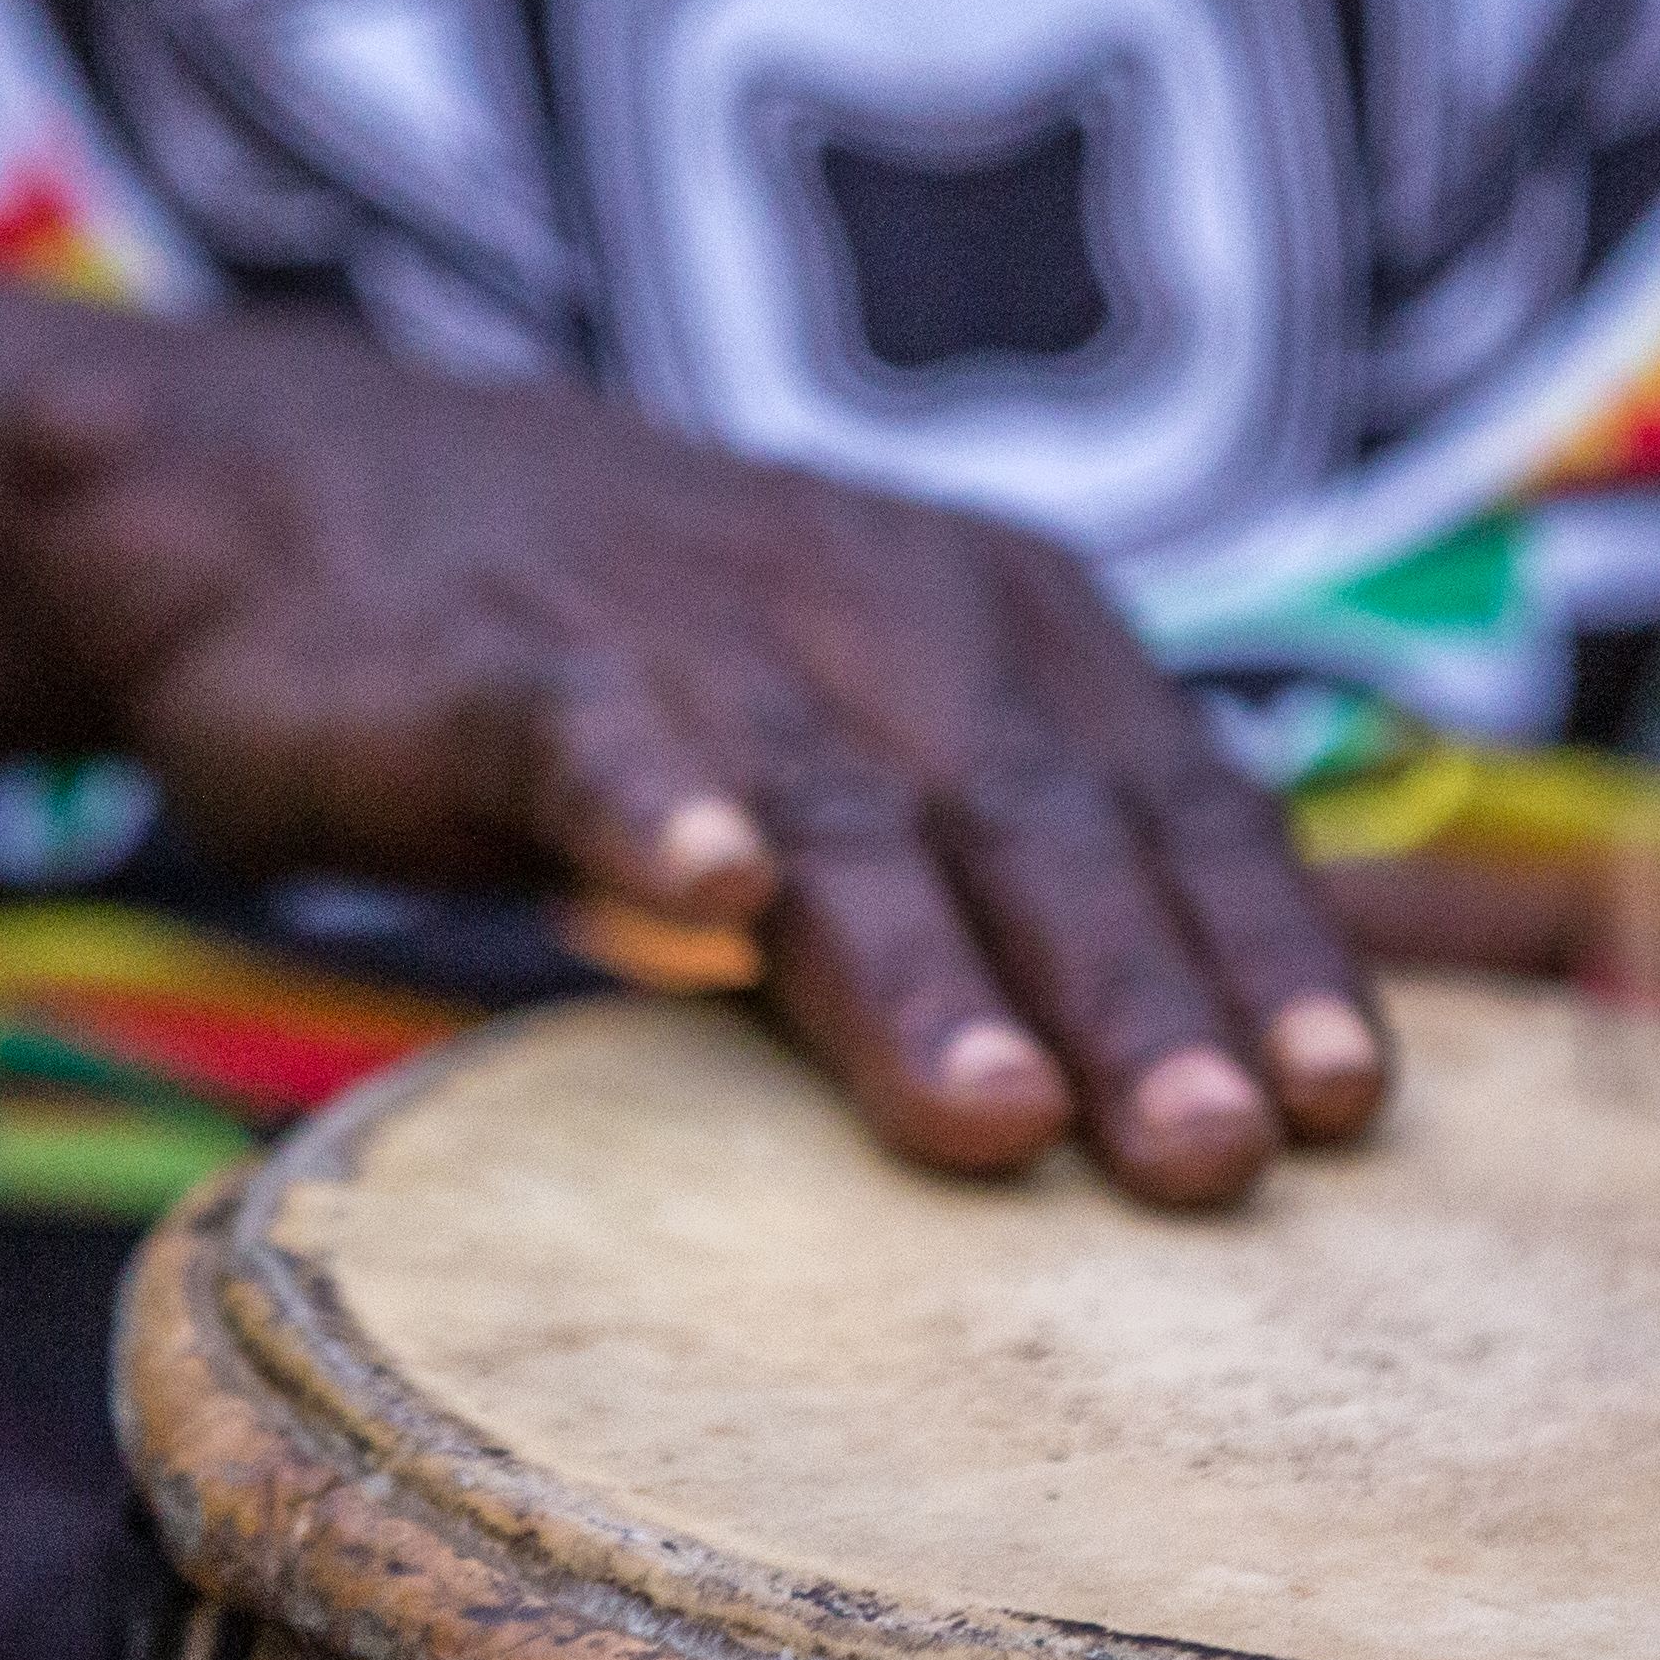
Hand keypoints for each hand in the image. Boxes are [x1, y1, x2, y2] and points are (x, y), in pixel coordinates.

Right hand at [6, 319, 1386, 1205]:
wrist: (309, 496)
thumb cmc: (659, 674)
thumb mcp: (876, 742)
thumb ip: (1023, 891)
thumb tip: (1229, 1105)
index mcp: (1009, 631)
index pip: (1178, 802)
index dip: (1266, 948)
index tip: (1350, 1108)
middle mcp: (885, 612)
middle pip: (1042, 823)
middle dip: (1143, 993)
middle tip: (1220, 1162)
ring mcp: (695, 631)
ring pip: (842, 811)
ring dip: (928, 968)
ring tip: (1001, 1121)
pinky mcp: (503, 662)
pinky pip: (596, 736)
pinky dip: (655, 801)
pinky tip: (704, 884)